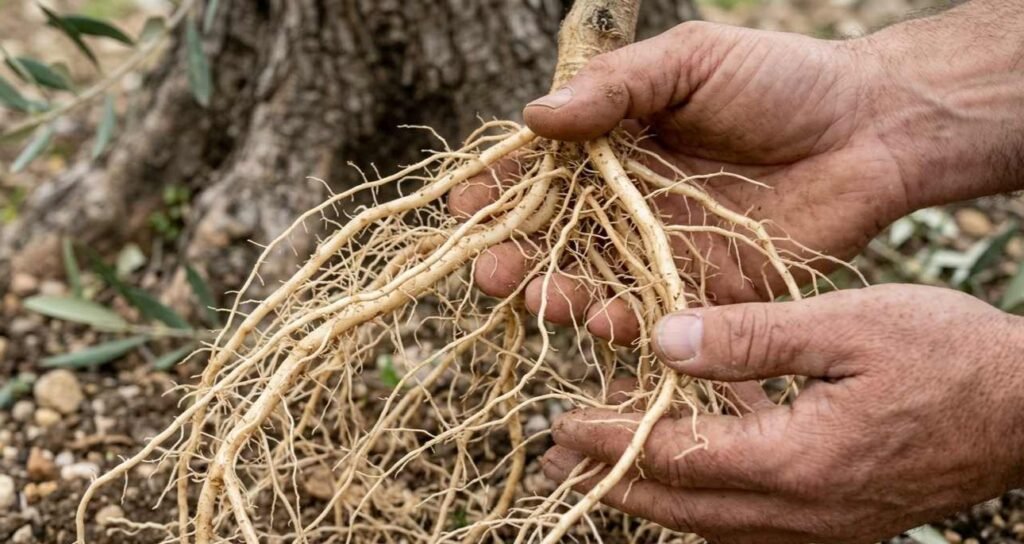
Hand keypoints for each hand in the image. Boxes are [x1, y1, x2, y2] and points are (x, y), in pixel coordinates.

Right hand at [450, 20, 911, 342]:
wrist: (872, 129)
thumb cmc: (781, 80)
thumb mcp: (690, 61)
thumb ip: (615, 88)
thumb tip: (534, 115)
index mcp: (615, 142)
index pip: (540, 170)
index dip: (498, 189)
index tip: (463, 208)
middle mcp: (627, 200)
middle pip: (555, 236)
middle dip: (516, 256)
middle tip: (490, 272)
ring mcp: (662, 248)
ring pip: (594, 280)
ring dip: (559, 295)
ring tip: (541, 298)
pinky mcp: (704, 289)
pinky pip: (653, 314)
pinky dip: (624, 324)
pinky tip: (605, 321)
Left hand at [541, 284, 1023, 543]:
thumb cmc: (949, 356)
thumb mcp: (847, 325)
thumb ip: (751, 337)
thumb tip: (664, 342)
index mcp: (797, 460)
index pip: (676, 457)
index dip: (612, 440)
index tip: (560, 425)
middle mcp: (803, 510)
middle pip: (683, 507)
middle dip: (614, 484)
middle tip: (556, 466)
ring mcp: (825, 525)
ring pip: (713, 523)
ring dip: (652, 497)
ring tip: (603, 471)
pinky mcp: (843, 520)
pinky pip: (752, 523)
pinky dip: (705, 500)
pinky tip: (688, 471)